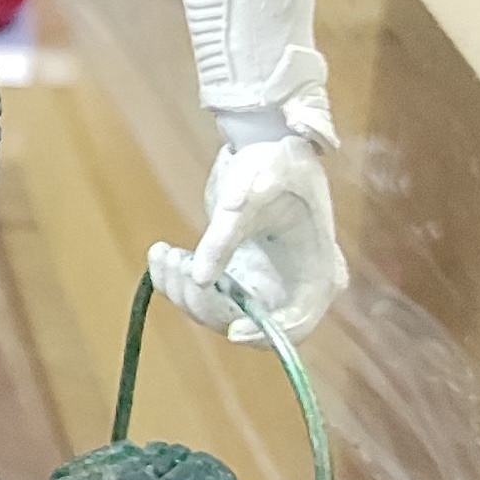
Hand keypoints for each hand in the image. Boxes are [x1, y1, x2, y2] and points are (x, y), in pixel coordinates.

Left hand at [151, 132, 345, 344]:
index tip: (232, 331)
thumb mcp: (251, 189)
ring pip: (217, 313)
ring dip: (181, 290)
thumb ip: (226, 232)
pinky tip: (162, 253)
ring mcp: (262, 285)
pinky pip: (201, 295)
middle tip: (174, 262)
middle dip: (204, 301)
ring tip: (163, 252)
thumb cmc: (273, 161)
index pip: (297, 323)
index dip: (268, 333)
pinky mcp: (235, 277)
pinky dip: (176, 281)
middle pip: (247, 323)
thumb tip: (200, 277)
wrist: (266, 145)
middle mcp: (292, 287)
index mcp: (318, 272)